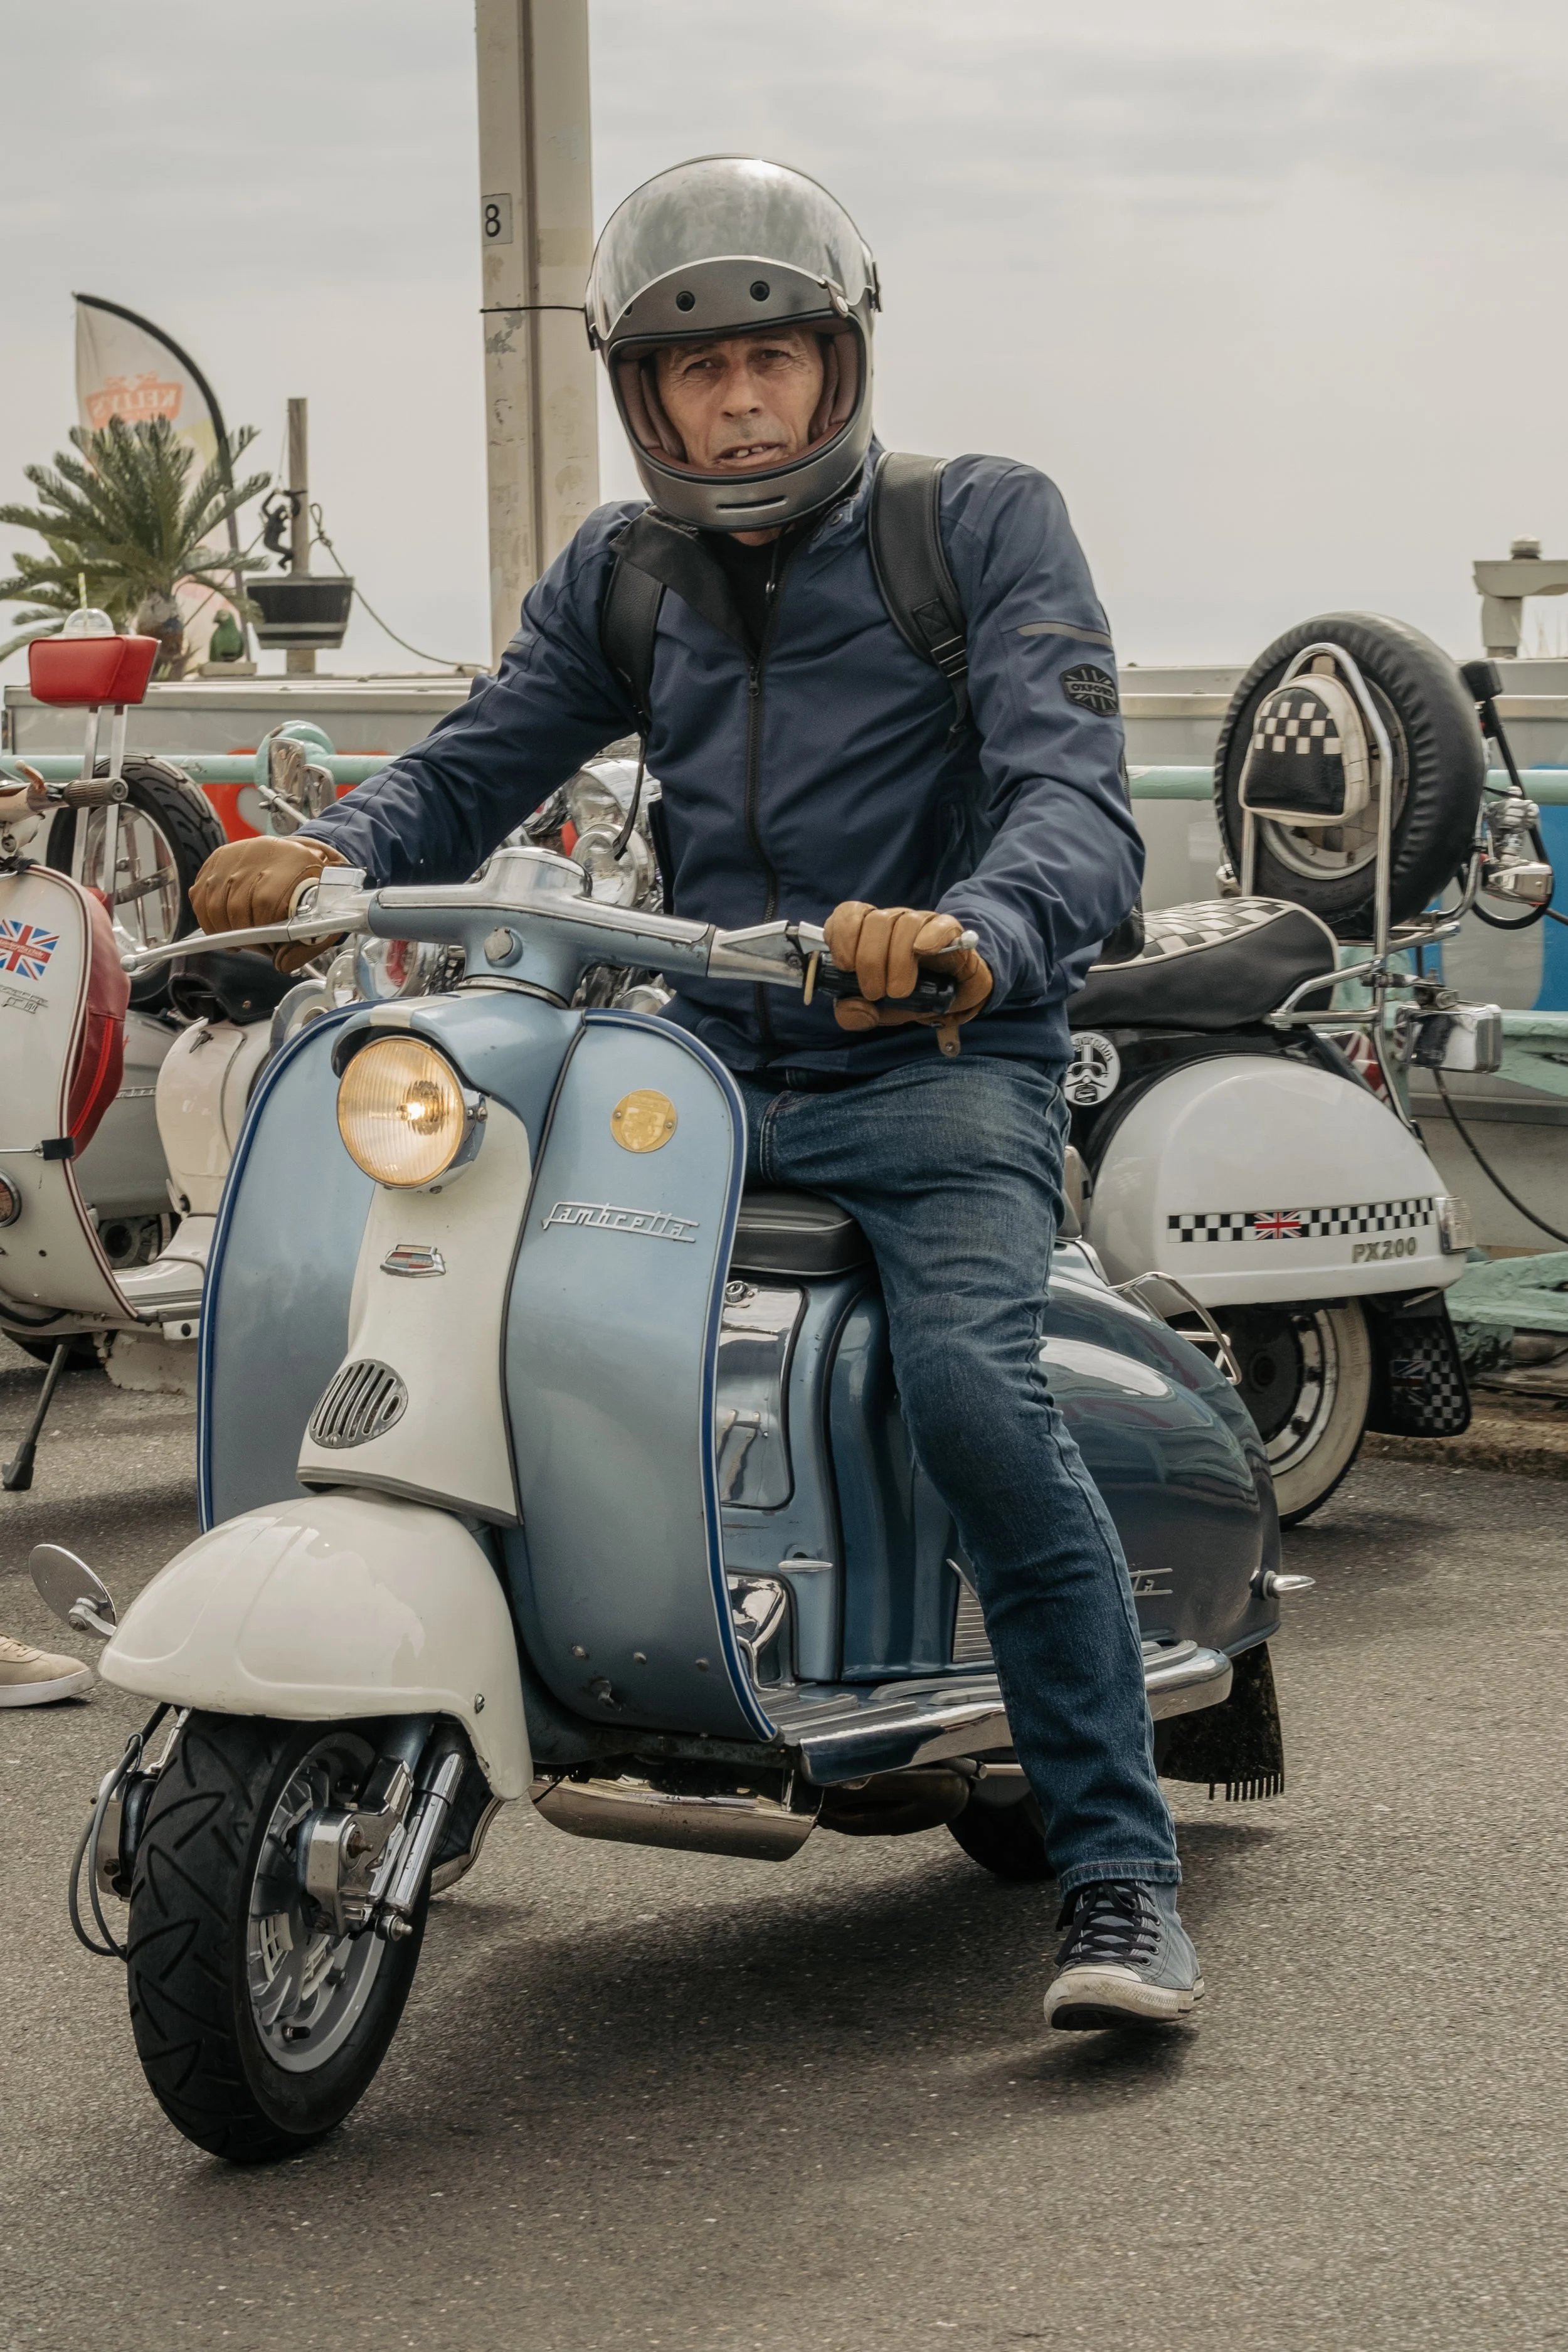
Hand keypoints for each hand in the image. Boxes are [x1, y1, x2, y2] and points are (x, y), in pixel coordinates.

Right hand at [189, 836, 347, 973]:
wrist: (298, 859)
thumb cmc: (311, 893)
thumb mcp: (322, 917)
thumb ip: (306, 945)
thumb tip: (281, 964)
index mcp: (292, 862)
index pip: (265, 902)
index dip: (263, 933)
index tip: (271, 948)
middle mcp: (259, 852)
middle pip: (236, 906)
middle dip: (246, 937)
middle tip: (259, 947)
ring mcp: (233, 855)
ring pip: (214, 905)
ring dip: (226, 932)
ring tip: (244, 939)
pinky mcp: (215, 860)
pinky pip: (199, 898)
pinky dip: (209, 921)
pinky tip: (226, 928)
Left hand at [822, 901, 992, 1049]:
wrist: (953, 998)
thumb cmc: (910, 996)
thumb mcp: (876, 1011)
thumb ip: (853, 1013)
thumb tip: (851, 1005)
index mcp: (868, 934)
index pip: (848, 914)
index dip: (842, 937)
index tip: (845, 966)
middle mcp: (893, 922)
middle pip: (875, 921)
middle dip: (870, 961)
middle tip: (876, 992)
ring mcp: (921, 923)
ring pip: (904, 924)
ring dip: (898, 960)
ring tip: (899, 991)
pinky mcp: (950, 931)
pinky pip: (939, 924)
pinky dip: (929, 937)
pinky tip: (923, 952)